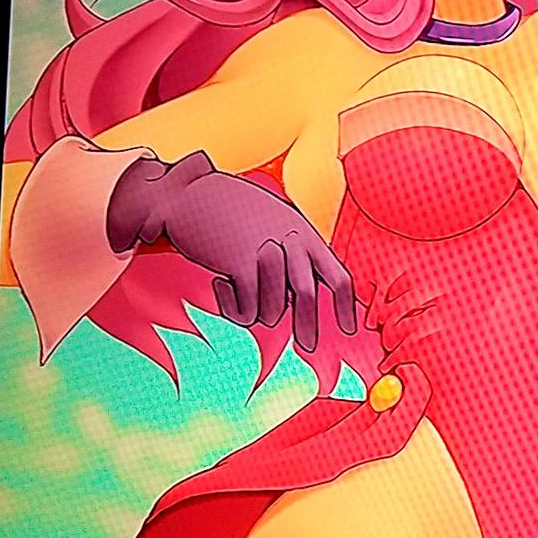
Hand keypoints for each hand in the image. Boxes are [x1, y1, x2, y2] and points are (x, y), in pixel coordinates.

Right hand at [109, 152, 358, 351]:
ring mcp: (266, 252)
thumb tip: (298, 299)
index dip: (344, 306)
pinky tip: (219, 283)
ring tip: (235, 291)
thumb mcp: (274, 224)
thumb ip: (291, 254)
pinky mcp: (240, 264)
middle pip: (307, 297)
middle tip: (308, 346)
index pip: (337, 275)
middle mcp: (290, 242)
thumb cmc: (230, 211)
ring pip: (272, 309)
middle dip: (309, 326)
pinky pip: (246, 310)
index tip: (349, 328)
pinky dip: (232, 307)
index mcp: (304, 234)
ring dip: (253, 310)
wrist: (188, 192)